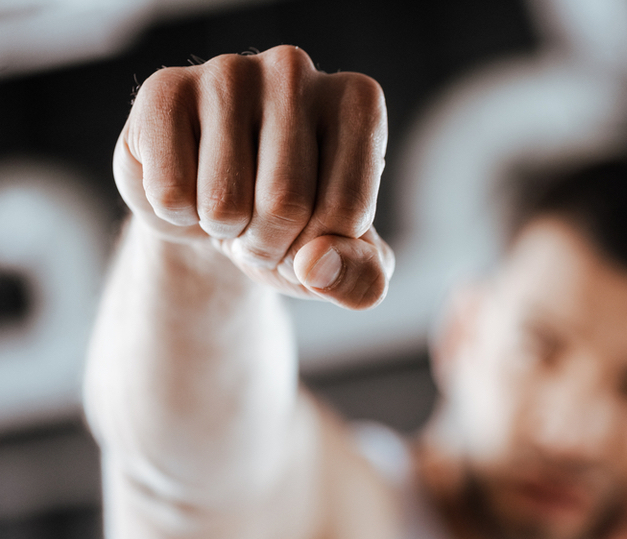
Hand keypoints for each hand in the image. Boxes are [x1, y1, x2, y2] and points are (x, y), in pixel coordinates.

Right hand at [113, 45, 393, 308]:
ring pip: (225, 202)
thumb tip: (316, 265)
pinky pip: (169, 193)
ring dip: (225, 230)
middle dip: (270, 244)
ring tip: (229, 205)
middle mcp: (295, 69)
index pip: (346, 210)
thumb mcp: (346, 267)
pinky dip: (176, 215)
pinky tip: (188, 185)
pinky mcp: (164, 90)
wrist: (219, 214)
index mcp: (357, 102)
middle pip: (285, 202)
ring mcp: (226, 72)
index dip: (320, 251)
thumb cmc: (297, 230)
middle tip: (261, 228)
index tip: (309, 237)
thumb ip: (361, 279)